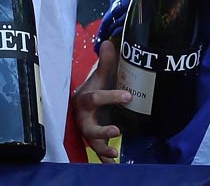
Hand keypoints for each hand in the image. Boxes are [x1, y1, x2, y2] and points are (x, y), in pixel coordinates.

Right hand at [72, 40, 129, 162]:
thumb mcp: (99, 78)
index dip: (110, 97)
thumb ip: (105, 63)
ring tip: (115, 153)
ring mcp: (87, 131)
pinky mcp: (94, 140)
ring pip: (92, 142)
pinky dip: (105, 160)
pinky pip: (98, 152)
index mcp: (84, 100)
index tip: (128, 96)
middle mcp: (83, 118)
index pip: (94, 99)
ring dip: (103, 148)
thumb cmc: (93, 90)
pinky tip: (115, 165)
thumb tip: (108, 43)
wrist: (81, 107)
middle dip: (101, 131)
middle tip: (117, 131)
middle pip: (88, 127)